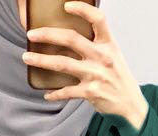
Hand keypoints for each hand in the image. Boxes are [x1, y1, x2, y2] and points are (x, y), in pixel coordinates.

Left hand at [22, 0, 147, 129]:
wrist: (130, 104)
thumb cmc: (117, 77)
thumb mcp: (112, 54)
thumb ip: (96, 43)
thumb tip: (69, 36)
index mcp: (108, 44)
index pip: (97, 19)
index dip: (82, 9)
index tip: (66, 5)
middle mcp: (102, 57)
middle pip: (71, 39)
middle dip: (47, 35)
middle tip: (31, 34)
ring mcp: (96, 75)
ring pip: (62, 64)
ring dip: (41, 60)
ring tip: (27, 57)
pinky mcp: (91, 92)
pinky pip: (67, 91)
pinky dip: (55, 93)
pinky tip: (46, 93)